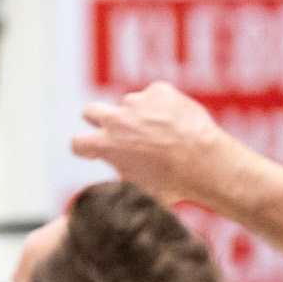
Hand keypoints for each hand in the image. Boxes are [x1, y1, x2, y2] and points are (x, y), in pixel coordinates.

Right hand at [71, 81, 236, 205]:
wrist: (205, 162)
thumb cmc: (172, 183)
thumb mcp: (136, 190)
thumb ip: (118, 180)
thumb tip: (112, 189)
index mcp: (105, 145)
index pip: (77, 143)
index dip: (86, 149)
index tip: (94, 152)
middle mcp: (116, 120)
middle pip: (90, 111)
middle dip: (98, 120)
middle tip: (118, 133)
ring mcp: (137, 102)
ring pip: (128, 105)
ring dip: (138, 116)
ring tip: (162, 134)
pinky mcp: (159, 91)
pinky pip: (154, 96)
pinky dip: (161, 107)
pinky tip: (176, 123)